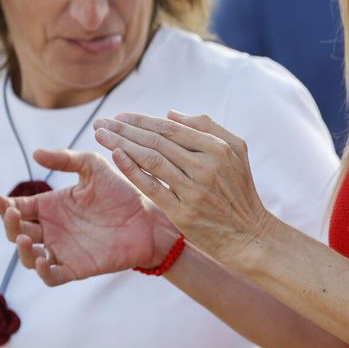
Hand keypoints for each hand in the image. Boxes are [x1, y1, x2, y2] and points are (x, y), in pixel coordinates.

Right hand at [0, 148, 181, 285]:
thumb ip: (66, 160)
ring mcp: (62, 250)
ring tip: (26, 236)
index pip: (17, 208)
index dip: (4, 206)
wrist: (149, 217)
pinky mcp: (76, 268)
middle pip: (17, 232)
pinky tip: (42, 260)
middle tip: (13, 213)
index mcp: (50, 206)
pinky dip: (43, 272)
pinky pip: (52, 276)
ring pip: (29, 257)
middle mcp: (51, 229)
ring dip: (22, 250)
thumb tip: (35, 153)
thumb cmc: (121, 191)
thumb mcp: (93, 167)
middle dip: (10, 224)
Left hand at [92, 111, 272, 267]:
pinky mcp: (183, 212)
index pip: (171, 128)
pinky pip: (152, 187)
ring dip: (121, 144)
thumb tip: (170, 113)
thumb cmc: (239, 189)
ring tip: (100, 136)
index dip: (142, 120)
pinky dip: (132, 170)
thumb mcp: (236, 150)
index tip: (120, 116)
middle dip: (124, 129)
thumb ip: (207, 126)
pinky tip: (115, 156)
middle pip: (156, 141)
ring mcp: (194, 190)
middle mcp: (206, 166)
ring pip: (151, 160)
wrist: (248, 234)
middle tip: (101, 122)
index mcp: (218, 148)